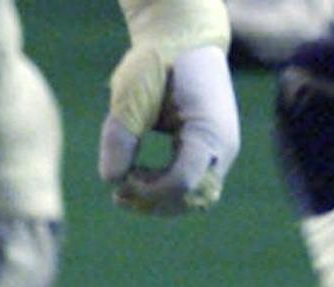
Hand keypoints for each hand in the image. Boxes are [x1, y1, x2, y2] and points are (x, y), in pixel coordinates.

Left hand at [101, 0, 238, 215]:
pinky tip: (141, 178)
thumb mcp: (132, 94)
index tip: (119, 182)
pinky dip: (168, 188)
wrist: (185, 37)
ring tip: (126, 190)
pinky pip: (195, 184)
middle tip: (118, 196)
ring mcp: (222, 153)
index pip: (184, 182)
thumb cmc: (159, 60)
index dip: (150, 190)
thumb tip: (110, 179)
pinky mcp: (212, 152)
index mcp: (210, 133)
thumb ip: (120, 136)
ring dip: (163, 200)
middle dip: (156, 203)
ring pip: (197, 197)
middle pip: (194, 198)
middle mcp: (224, 150)